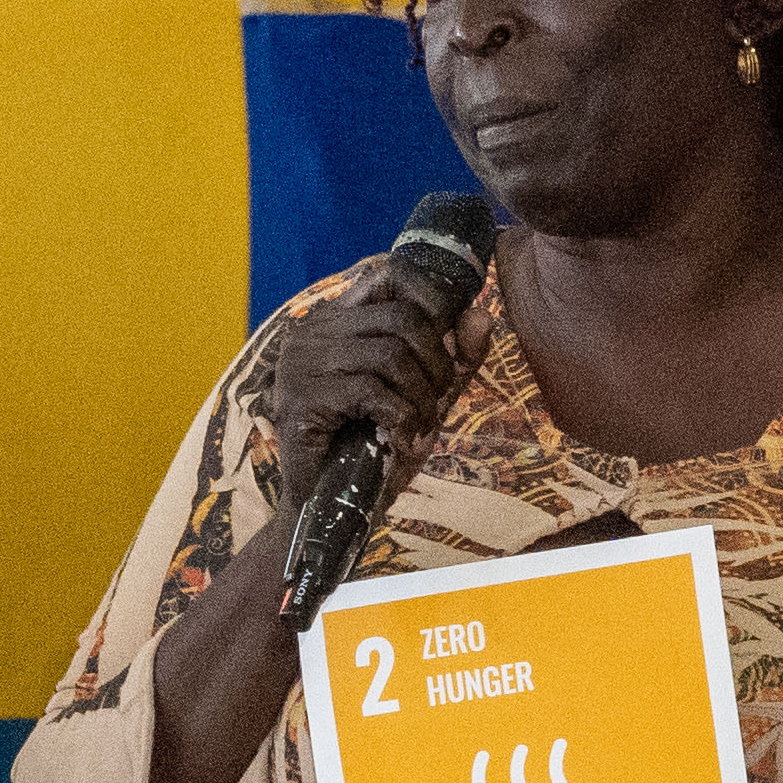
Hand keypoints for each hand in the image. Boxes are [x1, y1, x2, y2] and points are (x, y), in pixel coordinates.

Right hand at [267, 256, 496, 518]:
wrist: (332, 504)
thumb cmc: (376, 447)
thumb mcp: (425, 397)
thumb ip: (454, 358)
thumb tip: (481, 314)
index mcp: (338, 322)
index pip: (388, 278)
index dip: (430, 299)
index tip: (449, 337)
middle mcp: (315, 332)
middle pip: (400, 318)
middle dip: (436, 362)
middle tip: (437, 400)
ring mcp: (303, 363)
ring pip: (390, 356)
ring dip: (420, 397)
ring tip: (419, 425)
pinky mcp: (301, 399)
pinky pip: (372, 391)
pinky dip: (400, 418)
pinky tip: (400, 439)